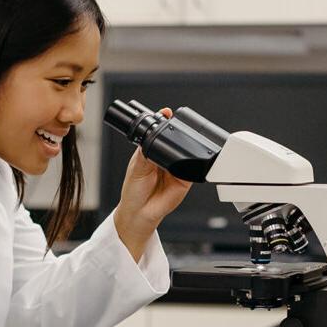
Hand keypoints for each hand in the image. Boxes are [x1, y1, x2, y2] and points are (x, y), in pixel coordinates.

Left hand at [113, 108, 192, 261]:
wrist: (140, 213)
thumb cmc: (133, 192)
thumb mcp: (137, 167)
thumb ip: (147, 152)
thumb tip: (154, 138)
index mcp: (151, 152)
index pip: (160, 134)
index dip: (164, 123)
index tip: (166, 113)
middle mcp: (165, 159)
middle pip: (174, 141)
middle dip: (174, 137)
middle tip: (171, 134)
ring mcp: (177, 169)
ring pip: (185, 153)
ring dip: (183, 151)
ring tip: (170, 160)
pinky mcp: (186, 180)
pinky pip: (193, 169)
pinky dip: (191, 166)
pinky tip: (180, 169)